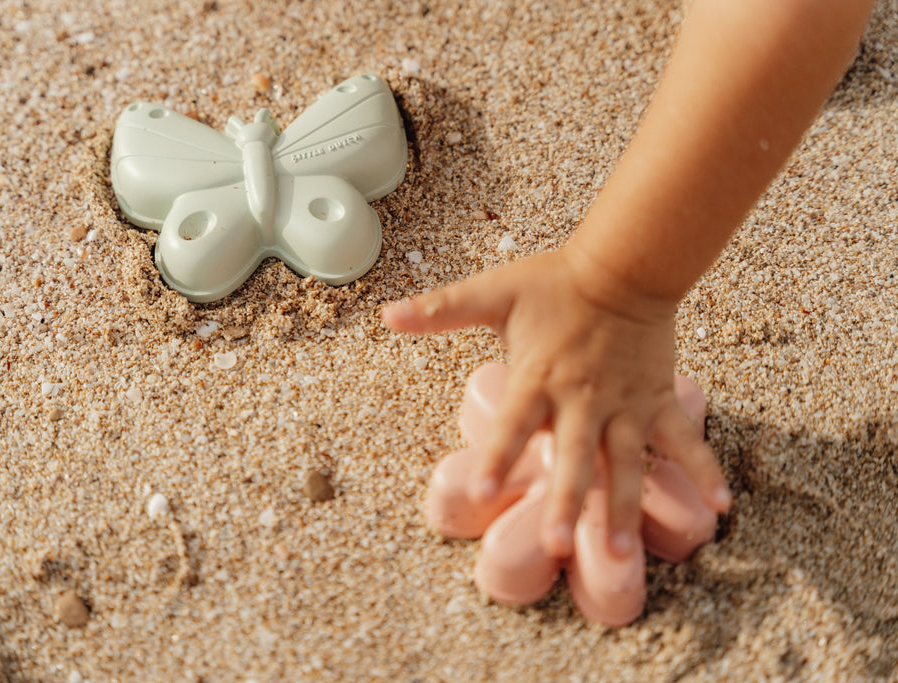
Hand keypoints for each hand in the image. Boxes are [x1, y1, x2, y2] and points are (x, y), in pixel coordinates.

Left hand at [382, 244, 730, 558]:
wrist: (624, 264)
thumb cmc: (553, 282)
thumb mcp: (493, 292)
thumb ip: (441, 309)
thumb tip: (387, 314)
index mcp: (538, 374)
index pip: (513, 419)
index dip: (498, 452)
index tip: (482, 488)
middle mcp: (583, 397)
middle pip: (574, 454)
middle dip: (567, 499)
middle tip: (560, 544)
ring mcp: (626, 403)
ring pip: (626, 462)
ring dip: (625, 507)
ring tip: (624, 554)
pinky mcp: (658, 399)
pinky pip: (682, 439)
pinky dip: (702, 469)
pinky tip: (718, 507)